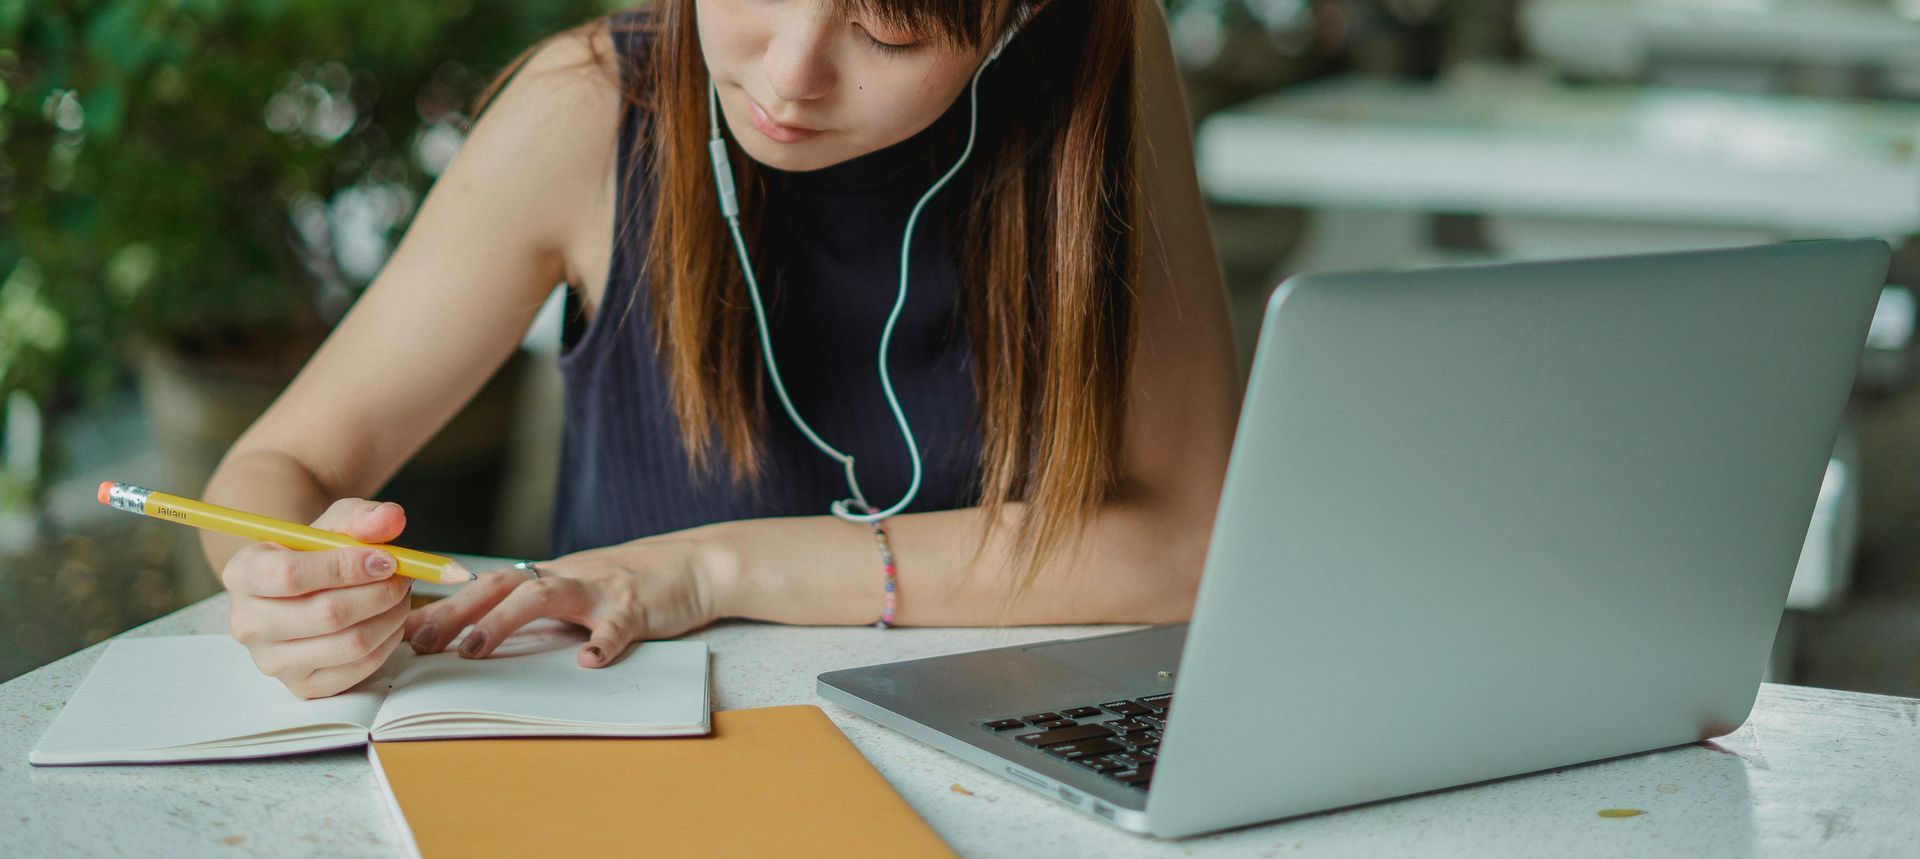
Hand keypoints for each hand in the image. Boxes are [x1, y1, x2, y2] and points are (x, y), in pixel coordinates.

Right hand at [221, 498, 412, 698]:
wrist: (304, 589)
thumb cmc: (317, 553)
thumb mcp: (335, 524)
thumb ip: (362, 517)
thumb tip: (391, 519)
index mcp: (243, 574)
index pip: (290, 574)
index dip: (346, 567)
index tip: (386, 559)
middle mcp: (247, 622)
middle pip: (326, 614)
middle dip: (379, 593)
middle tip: (404, 577)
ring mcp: (272, 660)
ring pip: (349, 644)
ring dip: (390, 617)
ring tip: (400, 596)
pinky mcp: (302, 686)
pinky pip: (358, 669)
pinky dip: (387, 642)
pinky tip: (390, 621)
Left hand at [403, 536, 721, 667]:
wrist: (698, 564)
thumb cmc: (634, 584)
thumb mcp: (581, 590)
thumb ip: (542, 607)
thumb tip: (486, 634)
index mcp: (552, 576)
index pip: (488, 585)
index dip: (447, 605)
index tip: (407, 631)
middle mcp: (568, 577)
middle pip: (502, 585)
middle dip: (456, 612)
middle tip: (420, 643)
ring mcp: (602, 590)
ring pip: (546, 597)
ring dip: (505, 622)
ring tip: (476, 650)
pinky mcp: (638, 607)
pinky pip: (617, 626)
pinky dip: (602, 643)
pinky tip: (589, 662)